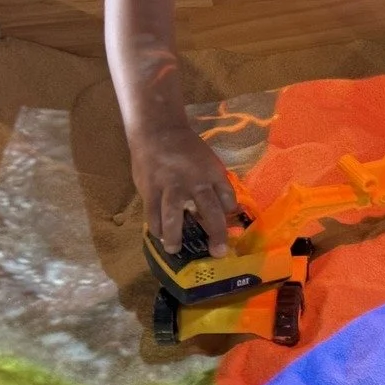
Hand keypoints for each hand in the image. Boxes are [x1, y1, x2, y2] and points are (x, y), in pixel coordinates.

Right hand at [135, 125, 239, 255]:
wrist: (159, 131)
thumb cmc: (187, 150)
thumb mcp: (209, 162)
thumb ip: (217, 184)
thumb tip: (228, 209)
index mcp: (213, 174)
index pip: (228, 197)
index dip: (231, 215)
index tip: (233, 230)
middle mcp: (195, 181)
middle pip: (209, 211)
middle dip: (215, 234)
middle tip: (217, 252)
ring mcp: (171, 186)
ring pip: (175, 216)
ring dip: (175, 236)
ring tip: (175, 249)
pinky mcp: (150, 189)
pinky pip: (153, 213)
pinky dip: (157, 227)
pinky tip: (159, 235)